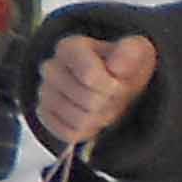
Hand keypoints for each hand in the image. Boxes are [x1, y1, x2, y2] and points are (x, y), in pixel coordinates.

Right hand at [37, 32, 159, 147]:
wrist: (112, 81)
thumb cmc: (122, 67)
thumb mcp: (137, 51)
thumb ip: (130, 52)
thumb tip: (116, 66)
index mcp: (70, 48)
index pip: (90, 76)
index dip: (112, 86)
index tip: (120, 81)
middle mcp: (51, 68)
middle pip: (88, 101)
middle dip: (110, 103)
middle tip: (116, 97)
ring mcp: (45, 93)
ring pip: (79, 120)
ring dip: (101, 119)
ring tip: (105, 108)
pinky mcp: (44, 114)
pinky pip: (68, 133)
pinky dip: (87, 131)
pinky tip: (92, 118)